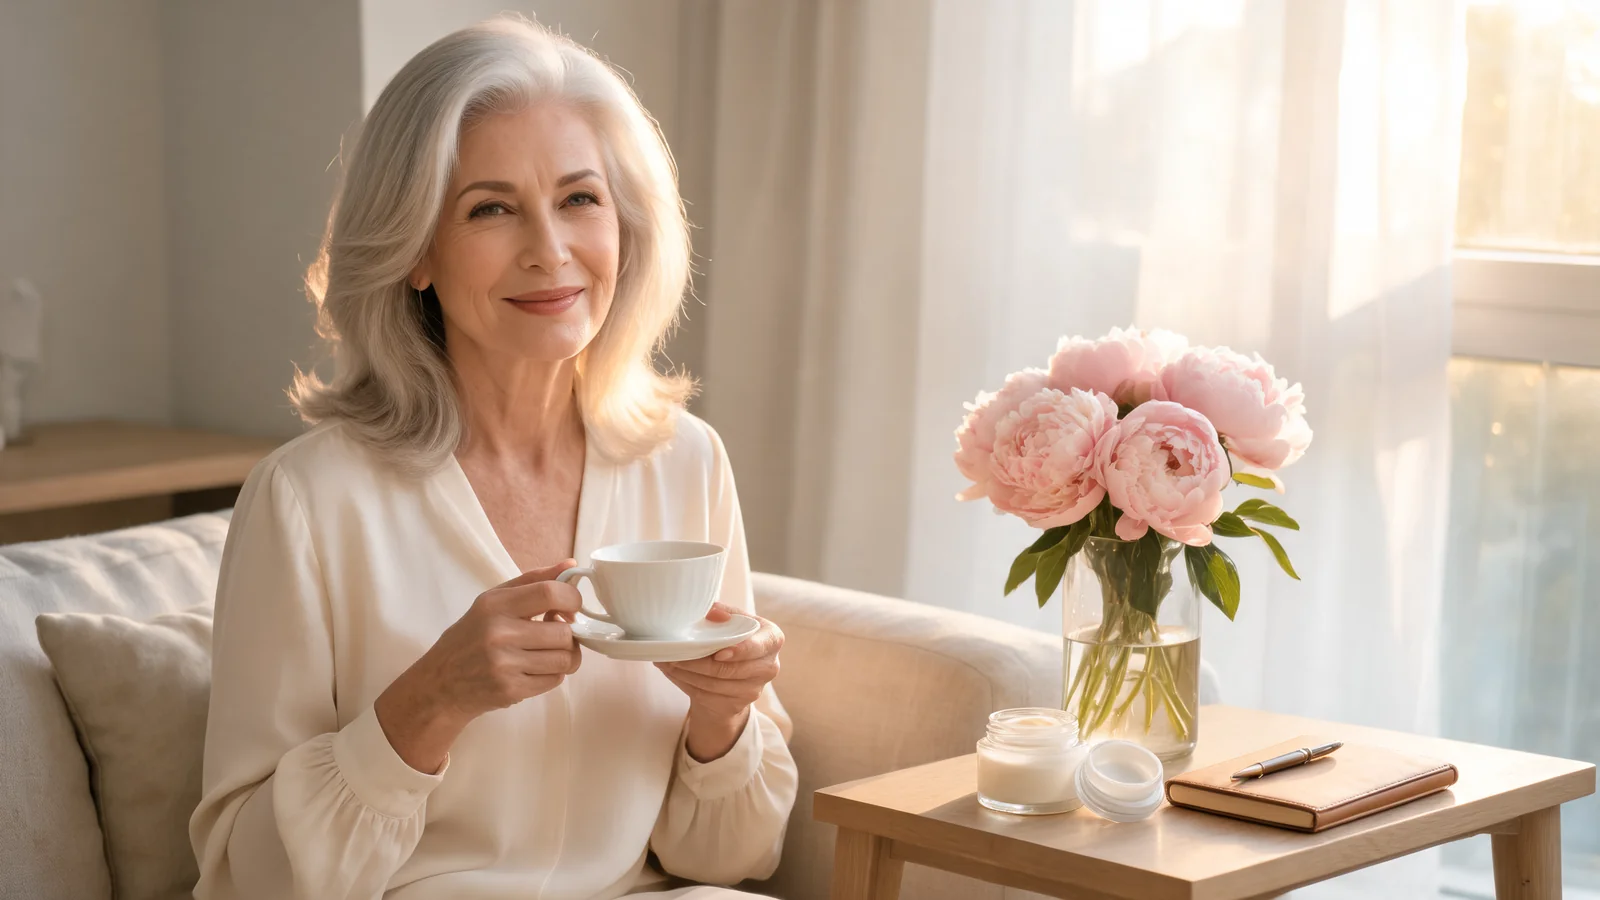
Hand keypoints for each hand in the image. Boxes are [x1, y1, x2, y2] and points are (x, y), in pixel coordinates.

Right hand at [376, 560, 583, 772]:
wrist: (440, 684)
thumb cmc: (471, 637)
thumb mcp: (493, 601)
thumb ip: (533, 581)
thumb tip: (572, 564)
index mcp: (495, 605)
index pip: (550, 593)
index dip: (572, 600)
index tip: (570, 607)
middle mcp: (499, 633)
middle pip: (564, 633)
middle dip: (569, 634)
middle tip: (555, 634)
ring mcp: (505, 665)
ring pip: (565, 659)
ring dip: (564, 656)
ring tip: (548, 652)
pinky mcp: (511, 690)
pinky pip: (555, 680)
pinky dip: (552, 675)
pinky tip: (535, 669)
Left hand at [654, 602, 783, 761]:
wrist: (732, 675)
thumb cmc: (732, 640)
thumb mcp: (731, 622)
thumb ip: (723, 613)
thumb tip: (712, 611)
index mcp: (772, 639)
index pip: (759, 646)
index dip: (739, 651)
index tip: (718, 654)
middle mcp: (769, 666)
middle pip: (731, 669)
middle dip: (699, 663)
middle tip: (675, 654)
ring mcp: (755, 689)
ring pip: (714, 684)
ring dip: (687, 673)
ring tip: (667, 661)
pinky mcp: (738, 705)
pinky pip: (706, 695)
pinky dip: (685, 682)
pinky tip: (673, 672)